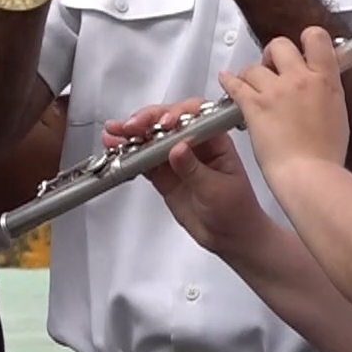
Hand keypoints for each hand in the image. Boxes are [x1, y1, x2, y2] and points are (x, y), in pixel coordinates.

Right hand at [110, 100, 266, 254]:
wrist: (229, 237)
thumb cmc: (236, 211)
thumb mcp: (217, 190)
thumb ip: (194, 169)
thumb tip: (177, 148)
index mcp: (216, 140)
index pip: (195, 116)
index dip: (177, 114)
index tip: (163, 124)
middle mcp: (194, 144)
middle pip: (167, 121)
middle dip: (147, 120)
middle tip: (131, 127)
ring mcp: (175, 158)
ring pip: (151, 137)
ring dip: (131, 132)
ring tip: (114, 132)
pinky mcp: (162, 173)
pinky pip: (142, 158)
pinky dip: (127, 152)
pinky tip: (115, 147)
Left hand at [221, 27, 350, 182]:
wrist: (309, 172)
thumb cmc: (324, 151)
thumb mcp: (336, 111)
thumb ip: (324, 90)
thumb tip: (318, 82)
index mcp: (325, 80)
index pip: (316, 38)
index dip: (305, 39)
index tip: (299, 48)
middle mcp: (300, 80)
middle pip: (279, 45)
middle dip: (272, 55)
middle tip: (271, 68)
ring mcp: (275, 91)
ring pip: (253, 67)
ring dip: (250, 75)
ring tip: (252, 87)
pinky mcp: (253, 105)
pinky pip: (234, 83)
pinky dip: (227, 80)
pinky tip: (226, 79)